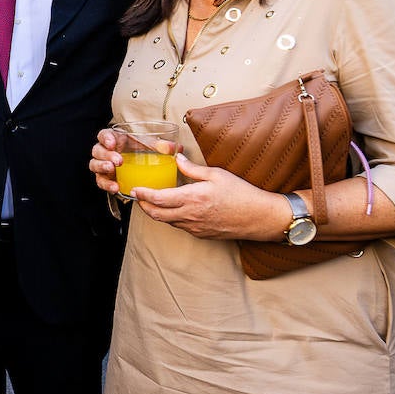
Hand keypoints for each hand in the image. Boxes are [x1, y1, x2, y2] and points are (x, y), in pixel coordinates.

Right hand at [88, 126, 181, 193]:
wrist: (138, 168)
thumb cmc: (141, 152)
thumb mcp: (150, 147)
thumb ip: (161, 146)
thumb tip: (176, 148)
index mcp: (115, 140)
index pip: (104, 135)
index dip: (105, 138)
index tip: (112, 143)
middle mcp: (106, 152)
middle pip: (98, 150)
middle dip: (106, 155)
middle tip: (118, 161)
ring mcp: (103, 165)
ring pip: (94, 165)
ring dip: (102, 168)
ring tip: (112, 170)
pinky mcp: (105, 178)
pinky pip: (101, 181)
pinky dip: (106, 184)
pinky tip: (115, 187)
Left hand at [129, 153, 288, 241]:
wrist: (260, 218)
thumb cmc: (241, 194)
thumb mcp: (216, 174)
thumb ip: (192, 168)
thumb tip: (176, 158)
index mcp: (193, 198)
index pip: (158, 199)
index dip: (143, 195)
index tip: (135, 189)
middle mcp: (190, 215)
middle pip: (156, 214)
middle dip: (143, 206)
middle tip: (138, 196)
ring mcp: (195, 227)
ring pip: (167, 221)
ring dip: (156, 212)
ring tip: (151, 202)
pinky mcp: (201, 234)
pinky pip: (180, 226)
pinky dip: (171, 218)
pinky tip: (172, 209)